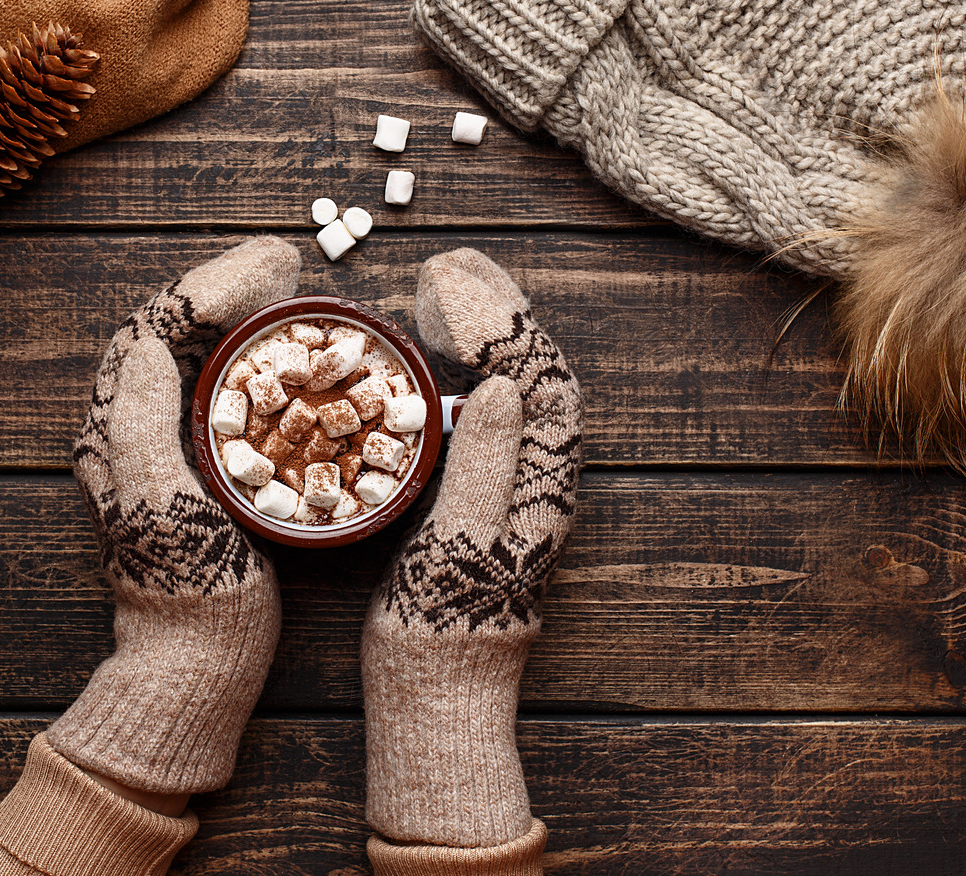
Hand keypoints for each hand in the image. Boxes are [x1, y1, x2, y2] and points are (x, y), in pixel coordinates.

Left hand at [0, 236, 299, 875]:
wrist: (195, 664)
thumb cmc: (187, 592)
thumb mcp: (165, 506)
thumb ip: (144, 424)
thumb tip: (148, 338)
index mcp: (117, 430)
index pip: (154, 326)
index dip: (212, 285)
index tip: (274, 269)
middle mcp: (128, 431)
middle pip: (170, 331)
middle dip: (224, 286)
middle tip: (287, 265)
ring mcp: (160, 451)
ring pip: (191, 356)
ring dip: (234, 315)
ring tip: (287, 291)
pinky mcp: (191, 471)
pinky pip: (214, 391)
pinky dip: (249, 357)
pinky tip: (287, 354)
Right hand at [363, 248, 582, 869]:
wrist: (439, 701)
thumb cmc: (445, 634)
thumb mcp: (458, 547)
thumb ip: (486, 466)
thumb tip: (506, 382)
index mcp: (539, 483)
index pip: (537, 375)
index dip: (500, 317)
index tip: (448, 278)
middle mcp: (538, 479)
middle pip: (533, 370)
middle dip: (495, 309)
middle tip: (444, 263)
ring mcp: (514, 488)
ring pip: (512, 390)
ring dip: (481, 335)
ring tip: (436, 292)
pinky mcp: (485, 501)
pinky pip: (485, 418)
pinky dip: (461, 375)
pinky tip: (426, 363)